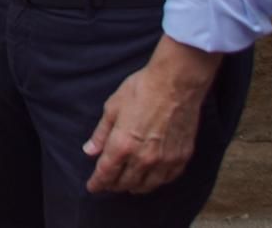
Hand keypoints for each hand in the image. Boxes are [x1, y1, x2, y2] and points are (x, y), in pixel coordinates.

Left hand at [84, 35, 221, 193]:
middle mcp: (143, 158)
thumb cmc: (141, 89)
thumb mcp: (112, 107)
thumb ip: (101, 133)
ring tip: (127, 184)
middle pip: (125, 183)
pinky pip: (166, 179)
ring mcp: (165, 160)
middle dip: (113, 185)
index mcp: (122, 145)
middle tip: (108, 184)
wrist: (175, 83)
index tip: (93, 187)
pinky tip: (151, 178)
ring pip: (146, 185)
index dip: (97, 183)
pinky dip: (155, 181)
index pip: (106, 173)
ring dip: (134, 186)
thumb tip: (89, 151)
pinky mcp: (181, 157)